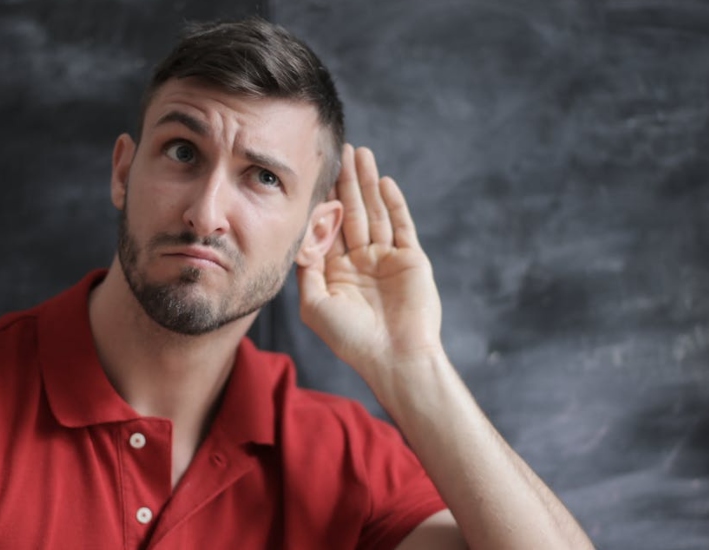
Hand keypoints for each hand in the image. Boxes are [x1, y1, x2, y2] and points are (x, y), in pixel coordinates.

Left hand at [296, 145, 444, 377]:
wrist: (395, 358)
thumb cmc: (351, 339)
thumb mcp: (315, 305)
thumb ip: (306, 270)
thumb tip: (297, 238)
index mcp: (337, 272)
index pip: (328, 227)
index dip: (323, 200)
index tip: (314, 172)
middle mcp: (362, 262)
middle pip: (353, 212)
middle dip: (346, 181)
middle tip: (341, 150)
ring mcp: (387, 259)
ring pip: (376, 213)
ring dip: (368, 183)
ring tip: (362, 153)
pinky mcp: (411, 260)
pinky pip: (402, 225)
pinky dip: (394, 204)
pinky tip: (384, 182)